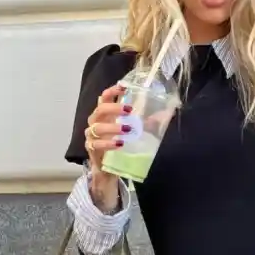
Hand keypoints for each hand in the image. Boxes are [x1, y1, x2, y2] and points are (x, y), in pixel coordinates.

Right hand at [84, 84, 132, 207]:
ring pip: (98, 127)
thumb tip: (163, 113)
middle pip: (100, 109)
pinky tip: (119, 144)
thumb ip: (144, 121)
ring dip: (113, 127)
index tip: (124, 87)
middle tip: (129, 110)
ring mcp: (91, 135)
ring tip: (127, 130)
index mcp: (105, 114)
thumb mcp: (131, 131)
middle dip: (114, 108)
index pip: (105, 97)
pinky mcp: (91, 148)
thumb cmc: (118, 143)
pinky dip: (108, 143)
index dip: (113, 90)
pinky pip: (96, 144)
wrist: (107, 167)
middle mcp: (96, 121)